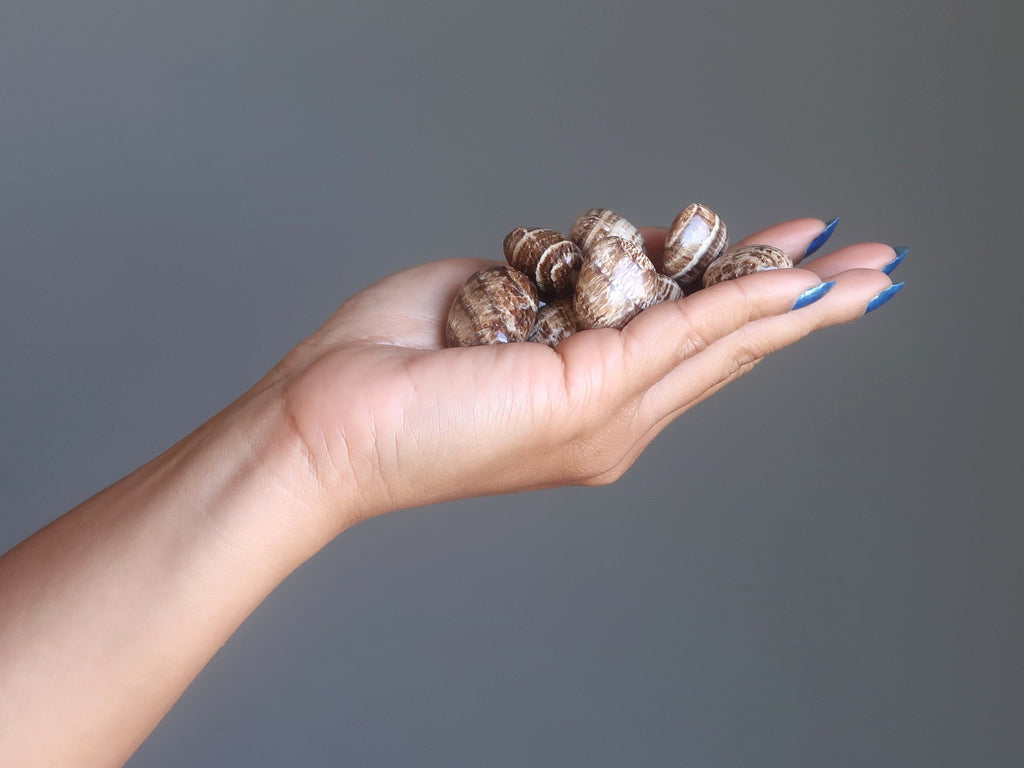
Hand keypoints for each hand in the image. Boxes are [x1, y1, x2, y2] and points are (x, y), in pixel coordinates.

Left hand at [261, 218, 899, 522]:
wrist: (327, 422)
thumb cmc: (392, 366)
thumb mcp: (493, 306)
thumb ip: (558, 290)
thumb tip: (594, 259)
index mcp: (584, 399)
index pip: (685, 344)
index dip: (744, 301)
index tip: (791, 262)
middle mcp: (609, 419)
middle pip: (725, 351)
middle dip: (801, 304)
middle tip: (871, 271)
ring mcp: (606, 417)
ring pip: (722, 343)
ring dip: (798, 299)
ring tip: (867, 270)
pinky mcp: (588, 397)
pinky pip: (683, 332)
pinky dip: (745, 300)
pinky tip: (800, 277)